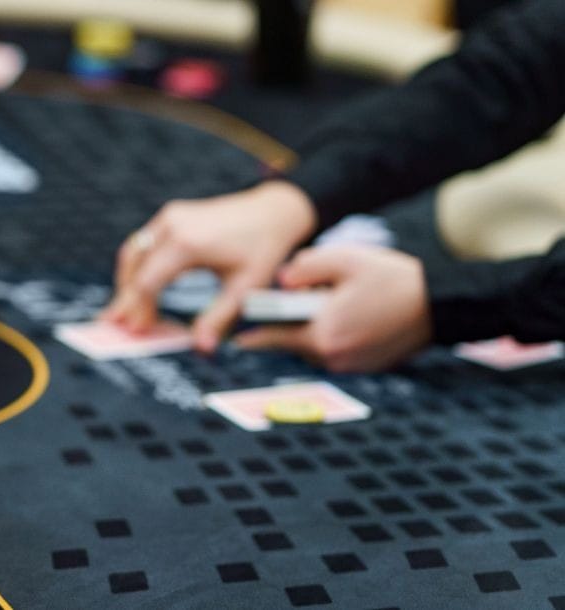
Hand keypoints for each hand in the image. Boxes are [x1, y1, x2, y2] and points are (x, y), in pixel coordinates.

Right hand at [101, 181, 315, 350]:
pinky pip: (143, 242)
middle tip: (116, 324)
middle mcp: (172, 226)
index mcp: (187, 244)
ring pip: (133, 251)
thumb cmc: (263, 249)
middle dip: (125, 298)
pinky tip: (139, 287)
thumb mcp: (245, 288)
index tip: (138, 330)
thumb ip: (218, 318)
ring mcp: (170, 217)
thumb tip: (201, 348)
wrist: (274, 211)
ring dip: (126, 281)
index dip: (138, 309)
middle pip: (134, 267)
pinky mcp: (171, 215)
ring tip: (125, 309)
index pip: (147, 282)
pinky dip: (136, 265)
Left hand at [234, 246, 432, 371]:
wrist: (440, 303)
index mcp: (323, 334)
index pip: (277, 338)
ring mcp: (352, 365)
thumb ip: (304, 268)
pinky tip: (352, 314)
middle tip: (311, 297)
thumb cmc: (392, 278)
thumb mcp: (343, 260)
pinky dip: (336, 336)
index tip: (238, 339)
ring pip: (317, 347)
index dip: (256, 336)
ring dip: (317, 329)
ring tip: (336, 301)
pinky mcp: (367, 366)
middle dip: (296, 321)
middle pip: (297, 341)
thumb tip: (280, 280)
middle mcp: (334, 357)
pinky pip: (338, 352)